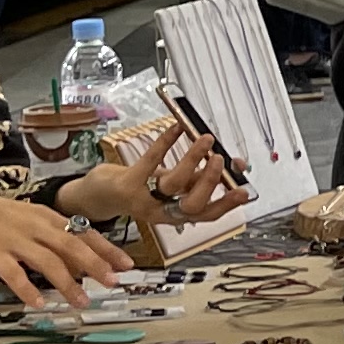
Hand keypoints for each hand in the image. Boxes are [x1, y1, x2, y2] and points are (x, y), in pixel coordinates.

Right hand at [0, 181, 130, 311]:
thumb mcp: (25, 217)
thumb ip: (49, 235)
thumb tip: (76, 257)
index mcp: (44, 216)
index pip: (83, 232)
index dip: (107, 249)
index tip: (127, 265)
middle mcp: (33, 225)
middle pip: (71, 245)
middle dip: (96, 265)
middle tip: (114, 283)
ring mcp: (12, 238)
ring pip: (47, 261)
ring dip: (67, 283)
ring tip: (82, 302)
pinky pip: (12, 273)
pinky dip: (26, 288)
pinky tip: (37, 303)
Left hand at [64, 117, 246, 230]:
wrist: (99, 196)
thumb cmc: (140, 189)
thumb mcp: (171, 189)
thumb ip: (197, 179)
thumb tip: (231, 163)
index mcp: (176, 214)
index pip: (206, 215)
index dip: (227, 205)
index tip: (244, 192)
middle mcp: (162, 210)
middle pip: (192, 204)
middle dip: (210, 181)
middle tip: (222, 160)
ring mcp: (144, 197)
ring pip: (174, 183)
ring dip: (193, 159)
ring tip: (206, 139)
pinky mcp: (128, 182)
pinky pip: (150, 161)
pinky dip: (166, 143)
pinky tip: (177, 128)